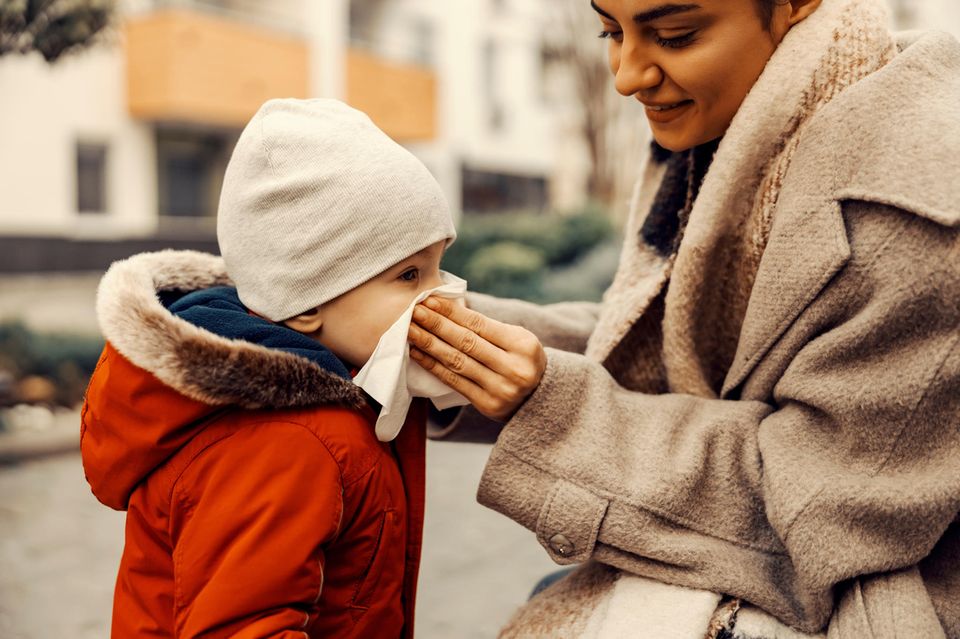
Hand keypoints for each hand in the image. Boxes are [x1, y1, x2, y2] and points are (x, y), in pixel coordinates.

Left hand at [408, 296, 545, 420]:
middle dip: (436, 325)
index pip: (479, 324)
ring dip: (429, 344)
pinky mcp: (487, 404)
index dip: (452, 312)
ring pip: (456, 362)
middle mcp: (513, 368)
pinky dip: (433, 366)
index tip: (429, 300)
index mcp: (522, 345)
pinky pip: (454, 382)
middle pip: (466, 342)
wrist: (538, 398)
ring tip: (410, 330)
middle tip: (414, 311)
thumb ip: (487, 327)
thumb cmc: (520, 359)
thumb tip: (445, 309)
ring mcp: (500, 388)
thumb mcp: (517, 339)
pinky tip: (417, 353)